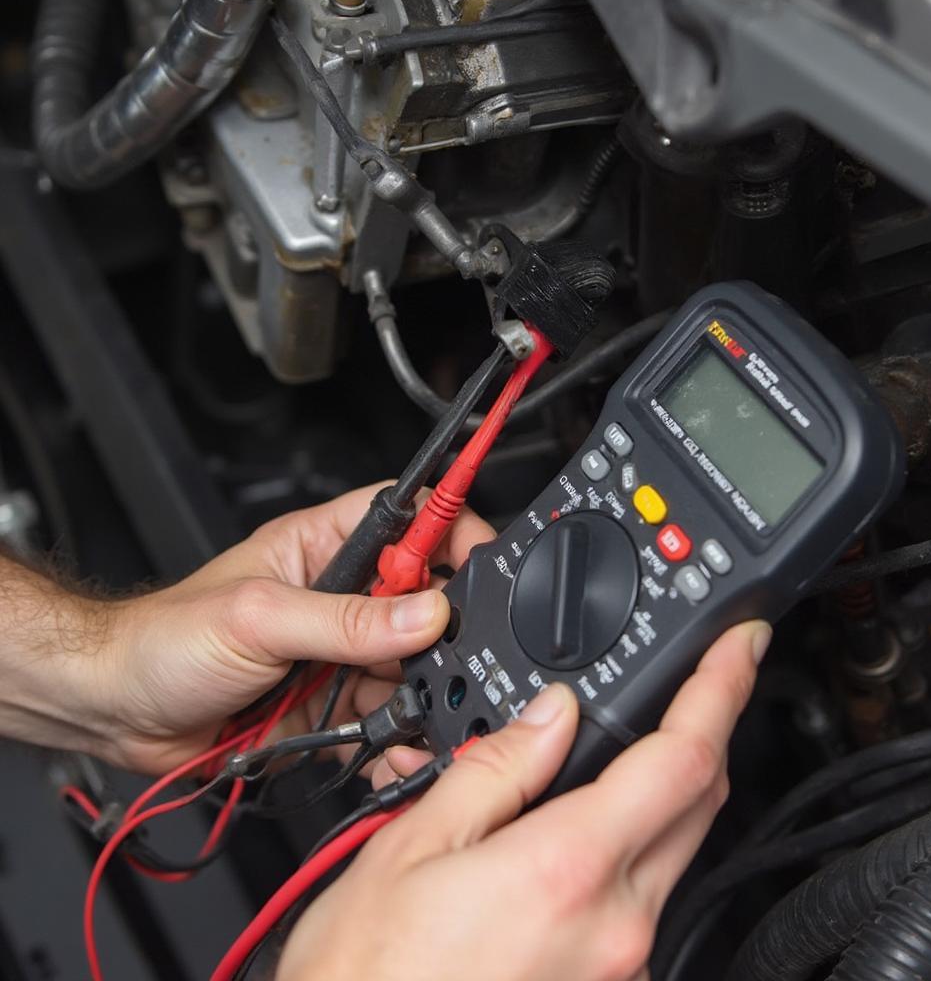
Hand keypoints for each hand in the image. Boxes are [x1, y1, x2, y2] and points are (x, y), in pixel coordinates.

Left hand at [80, 482, 493, 772]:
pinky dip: (402, 731)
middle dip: (443, 626)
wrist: (119, 715)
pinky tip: (399, 742)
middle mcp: (340, 597)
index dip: (449, 529)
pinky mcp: (335, 704)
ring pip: (413, 661)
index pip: (408, 518)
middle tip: (445, 651)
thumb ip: (347, 619)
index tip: (482, 557)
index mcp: (322, 546)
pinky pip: (388, 713)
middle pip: (424, 595)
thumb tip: (425, 613)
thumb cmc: (164, 640)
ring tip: (419, 703)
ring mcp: (340, 653)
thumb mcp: (259, 618)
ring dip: (424, 685)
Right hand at [278, 620, 771, 980]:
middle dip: (703, 732)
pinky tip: (573, 842)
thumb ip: (496, 768)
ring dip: (661, 795)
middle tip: (689, 687)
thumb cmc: (368, 975)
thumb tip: (552, 713)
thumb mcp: (412, 847)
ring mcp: (620, 969)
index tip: (739, 648)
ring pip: (673, 852)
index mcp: (567, 869)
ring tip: (601, 765)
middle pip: (696, 803)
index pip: (682, 760)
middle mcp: (615, 926)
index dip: (722, 689)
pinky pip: (641, 901)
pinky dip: (625, 853)